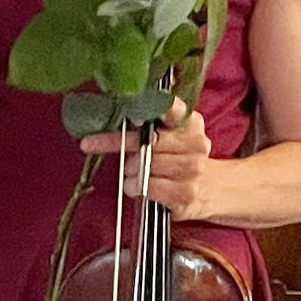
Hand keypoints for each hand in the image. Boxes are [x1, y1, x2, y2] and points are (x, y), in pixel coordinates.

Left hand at [80, 99, 214, 222]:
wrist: (208, 188)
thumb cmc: (174, 155)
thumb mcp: (164, 132)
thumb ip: (145, 120)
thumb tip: (108, 112)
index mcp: (189, 121)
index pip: (171, 109)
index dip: (151, 108)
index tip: (130, 113)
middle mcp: (196, 143)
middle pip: (151, 140)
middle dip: (119, 142)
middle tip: (93, 143)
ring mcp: (194, 169)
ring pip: (150, 165)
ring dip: (130, 168)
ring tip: (128, 169)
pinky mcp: (186, 193)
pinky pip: (151, 187)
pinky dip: (136, 186)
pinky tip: (134, 184)